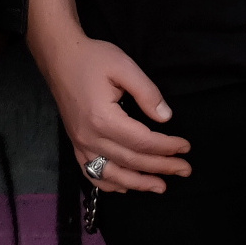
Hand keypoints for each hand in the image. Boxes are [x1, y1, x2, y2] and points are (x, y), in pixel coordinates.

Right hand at [31, 30, 190, 193]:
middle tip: (185, 170)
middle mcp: (90, 137)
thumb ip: (147, 92)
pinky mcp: (75, 143)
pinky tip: (125, 187)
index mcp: (103, 119)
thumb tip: (166, 117)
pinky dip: (110, 184)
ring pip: (111, 174)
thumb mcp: (124, 66)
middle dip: (161, 167)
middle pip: (131, 160)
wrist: (59, 57)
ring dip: (138, 183)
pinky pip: (91, 172)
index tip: (186, 147)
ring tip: (161, 187)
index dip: (167, 147)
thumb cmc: (92, 58)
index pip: (142, 141)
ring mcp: (80, 144)